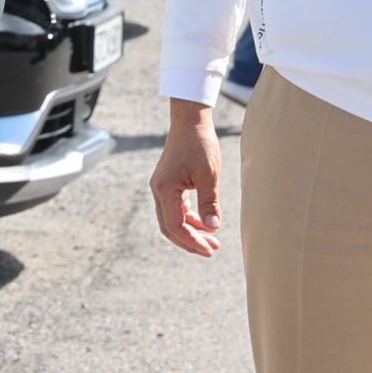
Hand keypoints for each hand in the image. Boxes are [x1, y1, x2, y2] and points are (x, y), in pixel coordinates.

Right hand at [150, 99, 224, 257]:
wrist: (190, 122)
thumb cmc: (200, 145)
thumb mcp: (209, 176)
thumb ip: (209, 203)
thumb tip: (212, 228)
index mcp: (165, 189)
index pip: (175, 225)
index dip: (192, 241)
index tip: (210, 250)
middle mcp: (159, 190)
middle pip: (169, 227)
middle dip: (190, 241)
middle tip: (212, 250)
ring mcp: (162, 188)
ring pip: (172, 219)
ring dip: (191, 232)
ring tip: (212, 241)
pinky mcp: (169, 184)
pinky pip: (176, 209)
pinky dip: (189, 219)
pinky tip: (205, 224)